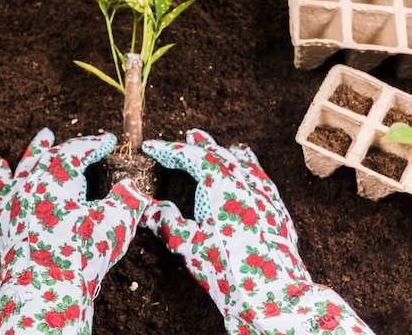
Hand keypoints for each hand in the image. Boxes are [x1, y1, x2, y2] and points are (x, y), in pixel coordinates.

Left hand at [0, 128, 149, 334]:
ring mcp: (14, 199)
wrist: (43, 289)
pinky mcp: (1, 220)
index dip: (95, 142)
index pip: (78, 149)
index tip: (108, 139)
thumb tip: (132, 186)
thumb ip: (127, 199)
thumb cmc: (81, 255)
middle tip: (81, 141)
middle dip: (67, 146)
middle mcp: (33, 181)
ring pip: (24, 166)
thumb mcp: (116, 223)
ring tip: (42, 136)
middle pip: (51, 154)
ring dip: (34, 150)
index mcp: (59, 176)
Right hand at [141, 129, 374, 334]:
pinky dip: (251, 172)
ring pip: (246, 164)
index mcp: (220, 185)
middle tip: (190, 135)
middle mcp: (246, 183)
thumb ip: (167, 222)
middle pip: (219, 154)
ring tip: (225, 148)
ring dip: (229, 154)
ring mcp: (266, 196)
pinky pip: (263, 180)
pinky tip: (251, 179)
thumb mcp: (188, 244)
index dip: (169, 150)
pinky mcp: (279, 212)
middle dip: (201, 145)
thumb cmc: (228, 268)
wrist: (272, 294)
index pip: (190, 157)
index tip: (151, 148)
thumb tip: (150, 210)